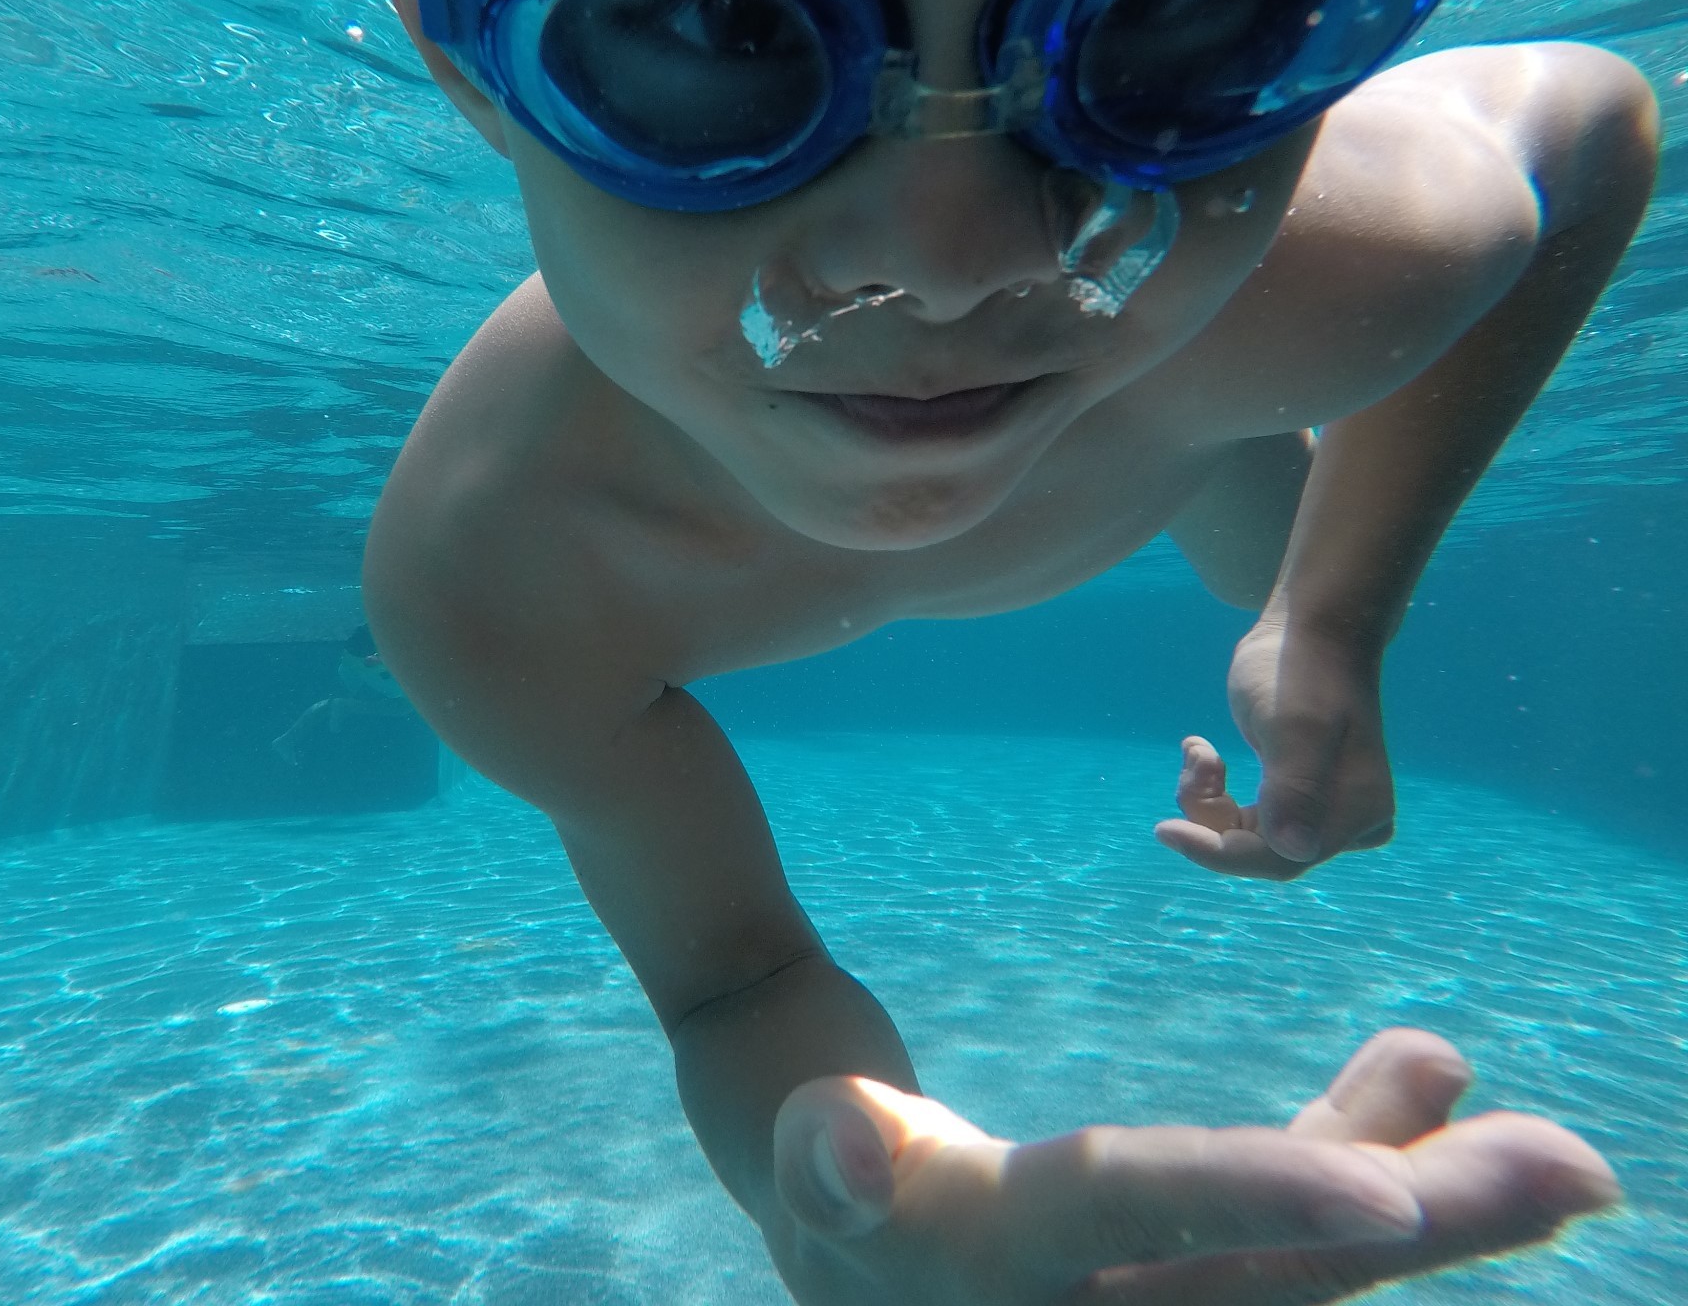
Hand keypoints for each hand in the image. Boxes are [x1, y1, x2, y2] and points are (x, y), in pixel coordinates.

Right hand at [771, 1029, 1617, 1305]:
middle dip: (1420, 1224)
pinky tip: (1425, 1090)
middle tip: (1567, 1166)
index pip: (1140, 1218)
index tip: (1392, 1196)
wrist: (836, 1216)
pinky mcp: (1169, 1269)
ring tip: (1549, 1149)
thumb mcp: (807, 1151)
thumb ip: (826, 1155)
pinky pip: (1274, 1229)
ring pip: (1299, 1260)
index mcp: (995, 1265)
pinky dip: (1350, 1163)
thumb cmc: (812, 1151)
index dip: (1261, 1202)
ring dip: (1429, 1203)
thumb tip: (855, 1161)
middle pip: (1267, 1272)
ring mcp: (1142, 1296)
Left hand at [1157, 617, 1394, 879]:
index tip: (1165, 830)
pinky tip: (1201, 748)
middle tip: (1198, 757)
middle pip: (1259, 851)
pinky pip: (1241, 818)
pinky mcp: (1294, 797)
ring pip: (1243, 835)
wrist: (1308, 634)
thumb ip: (1296, 788)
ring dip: (1207, 798)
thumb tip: (1296, 850)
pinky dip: (1212, 789)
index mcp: (1359, 811)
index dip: (1220, 852)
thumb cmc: (1301, 671)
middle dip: (1212, 814)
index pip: (1282, 859)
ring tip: (1200, 748)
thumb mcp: (1296, 726)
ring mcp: (1321, 810)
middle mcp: (1349, 821)